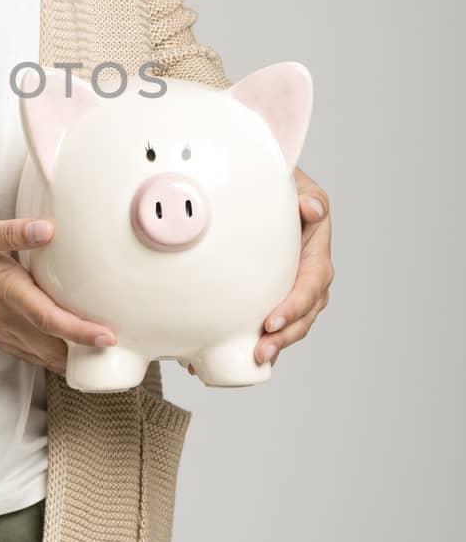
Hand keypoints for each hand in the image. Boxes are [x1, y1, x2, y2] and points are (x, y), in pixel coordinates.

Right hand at [0, 216, 116, 376]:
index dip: (81, 330)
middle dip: (87, 354)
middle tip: (125, 354)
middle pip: (52, 346)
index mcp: (3, 290)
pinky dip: (49, 355)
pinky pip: (25, 350)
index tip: (110, 337)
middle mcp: (2, 316)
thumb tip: (49, 230)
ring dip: (71, 358)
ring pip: (40, 353)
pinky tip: (65, 353)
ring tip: (106, 359)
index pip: (49, 317)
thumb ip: (9, 233)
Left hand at [181, 167, 333, 374]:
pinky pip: (264, 324)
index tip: (273, 322)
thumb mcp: (294, 182)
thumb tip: (311, 208)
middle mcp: (304, 274)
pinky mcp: (268, 296)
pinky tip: (228, 357)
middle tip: (262, 352)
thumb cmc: (278, 185)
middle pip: (304, 314)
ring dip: (272, 346)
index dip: (296, 306)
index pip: (312, 284)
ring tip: (250, 359)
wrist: (255, 190)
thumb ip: (307, 193)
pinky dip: (247, 343)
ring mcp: (287, 288)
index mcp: (314, 251)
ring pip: (287, 325)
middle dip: (285, 337)